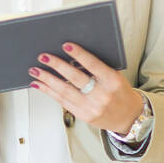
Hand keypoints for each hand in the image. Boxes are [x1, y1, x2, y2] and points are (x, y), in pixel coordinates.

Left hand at [28, 41, 143, 134]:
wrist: (128, 117)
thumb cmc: (119, 92)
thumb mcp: (115, 77)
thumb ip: (97, 67)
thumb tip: (71, 55)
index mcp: (113, 81)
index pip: (94, 65)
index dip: (79, 54)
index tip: (66, 45)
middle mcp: (102, 95)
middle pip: (75, 78)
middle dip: (57, 66)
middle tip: (43, 56)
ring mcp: (91, 107)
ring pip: (64, 91)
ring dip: (47, 79)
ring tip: (35, 70)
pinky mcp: (83, 115)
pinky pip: (62, 101)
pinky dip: (48, 91)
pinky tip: (39, 84)